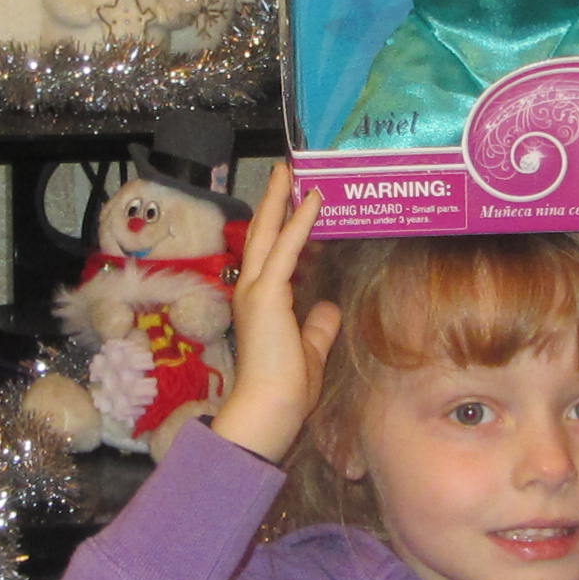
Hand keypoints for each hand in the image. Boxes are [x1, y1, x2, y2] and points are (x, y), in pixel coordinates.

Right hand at [206, 165, 339, 463]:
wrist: (269, 408)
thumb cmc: (286, 388)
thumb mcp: (308, 350)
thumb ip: (317, 326)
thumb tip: (328, 308)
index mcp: (259, 303)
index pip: (269, 255)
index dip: (280, 227)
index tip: (294, 203)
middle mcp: (251, 290)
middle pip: (261, 235)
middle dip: (272, 202)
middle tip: (283, 171)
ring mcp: (255, 290)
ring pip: (267, 233)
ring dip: (280, 200)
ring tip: (290, 171)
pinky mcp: (266, 294)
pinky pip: (285, 249)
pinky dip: (300, 222)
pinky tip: (312, 200)